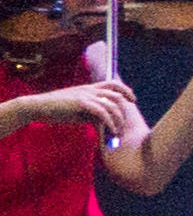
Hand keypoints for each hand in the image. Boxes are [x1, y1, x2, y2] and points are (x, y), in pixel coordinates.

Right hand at [3, 79, 147, 144]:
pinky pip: (102, 112)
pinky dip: (110, 122)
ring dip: (118, 119)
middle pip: (116, 93)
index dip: (125, 90)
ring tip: (118, 132)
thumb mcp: (78, 111)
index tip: (132, 100)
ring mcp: (85, 95)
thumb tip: (105, 122)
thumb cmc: (56, 110)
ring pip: (112, 104)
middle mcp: (89, 89)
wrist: (37, 106)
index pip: (113, 83)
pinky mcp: (81, 103)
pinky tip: (111, 130)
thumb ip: (92, 114)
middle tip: (126, 122)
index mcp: (89, 88)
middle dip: (126, 108)